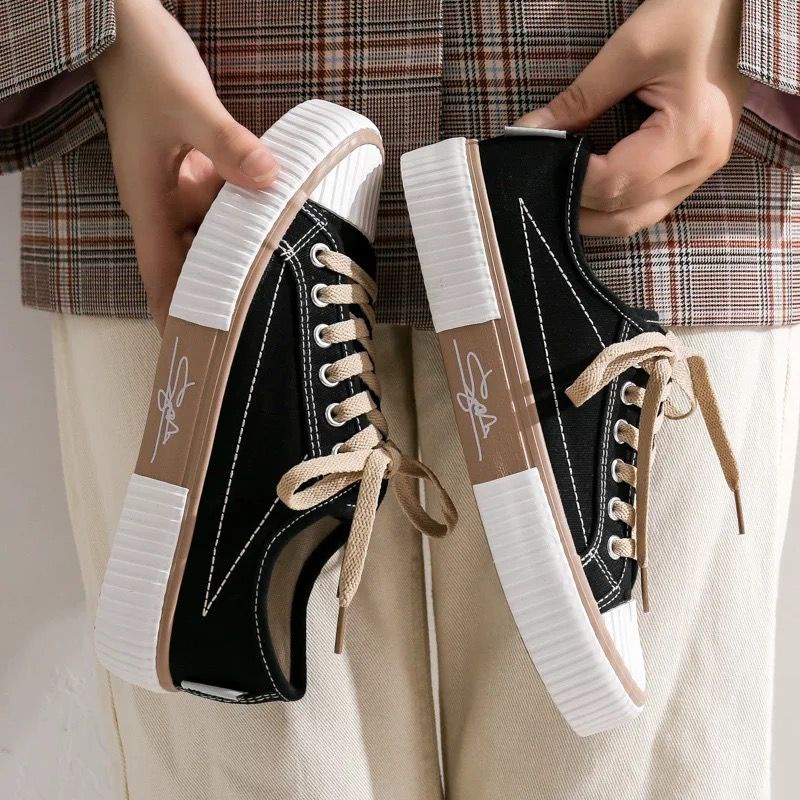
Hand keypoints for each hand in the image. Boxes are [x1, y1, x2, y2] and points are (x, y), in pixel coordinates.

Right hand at [93, 0, 277, 329]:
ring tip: (288, 278)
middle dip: (226, 291)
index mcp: (150, 203)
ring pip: (220, 234)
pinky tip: (284, 219)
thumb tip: (269, 178)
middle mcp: (166, 204)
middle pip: (198, 263)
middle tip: (265, 323)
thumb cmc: (143, 65)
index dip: (179, 315)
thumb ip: (226, 143)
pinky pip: (230, 204)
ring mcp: (184, 188)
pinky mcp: (202, 170)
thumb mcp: (186, 104)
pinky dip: (253, 214)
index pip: (163, 275)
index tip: (201, 351)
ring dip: (248, 250)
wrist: (127, 26)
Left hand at [517, 0, 749, 236]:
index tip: (538, 163)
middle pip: (625, 209)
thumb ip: (578, 99)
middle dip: (577, 202)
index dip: (571, 179)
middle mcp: (702, 161)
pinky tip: (588, 198)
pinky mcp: (698, 165)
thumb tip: (530, 132)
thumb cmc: (691, 14)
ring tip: (558, 198)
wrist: (738, 4)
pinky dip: (617, 208)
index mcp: (690, 134)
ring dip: (595, 216)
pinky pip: (651, 204)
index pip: (616, 182)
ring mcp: (704, 167)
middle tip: (538, 186)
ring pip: (638, 217)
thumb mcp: (629, 51)